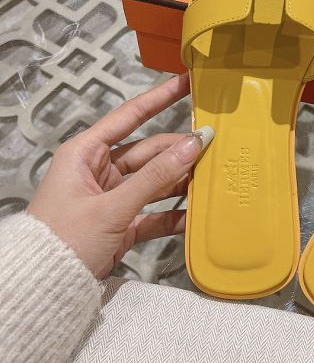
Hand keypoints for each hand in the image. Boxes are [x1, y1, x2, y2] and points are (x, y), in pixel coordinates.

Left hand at [27, 74, 213, 278]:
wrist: (42, 290)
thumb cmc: (63, 239)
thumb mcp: (111, 206)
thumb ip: (155, 176)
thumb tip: (193, 144)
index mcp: (86, 153)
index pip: (130, 116)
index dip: (159, 97)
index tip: (186, 82)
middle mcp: (99, 170)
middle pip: (149, 151)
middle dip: (179, 151)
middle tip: (213, 146)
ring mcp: (111, 197)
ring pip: (154, 181)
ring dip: (179, 181)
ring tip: (210, 176)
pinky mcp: (121, 223)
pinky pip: (152, 212)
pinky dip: (172, 214)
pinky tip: (195, 213)